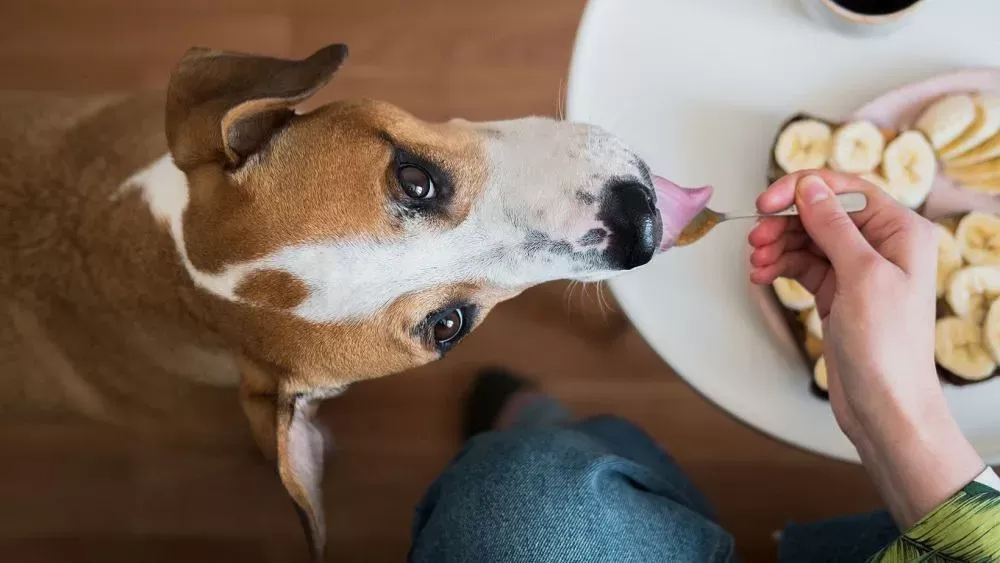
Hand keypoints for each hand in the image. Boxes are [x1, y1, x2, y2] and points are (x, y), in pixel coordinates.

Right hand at [748, 170, 983, 526]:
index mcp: (901, 231)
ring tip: (756, 263)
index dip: (802, 189)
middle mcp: (882, 246)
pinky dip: (781, 267)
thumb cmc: (887, 346)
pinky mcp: (838, 293)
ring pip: (808, 240)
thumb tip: (810, 187)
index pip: (846, 191)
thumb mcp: (861, 275)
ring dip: (778, 246)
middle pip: (822, 213)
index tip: (767, 202)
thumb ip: (834, 227)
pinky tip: (762, 276)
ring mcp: (858, 270)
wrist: (884, 405)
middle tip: (755, 238)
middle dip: (785, 222)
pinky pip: (803, 266)